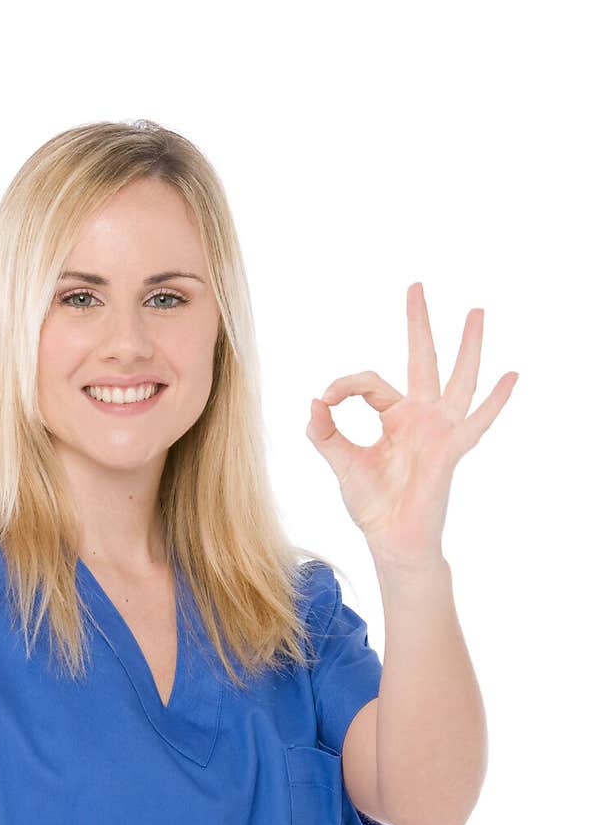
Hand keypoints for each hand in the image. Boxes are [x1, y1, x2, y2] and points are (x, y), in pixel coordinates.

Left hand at [305, 282, 518, 567]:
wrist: (389, 538)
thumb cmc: (371, 502)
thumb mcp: (340, 461)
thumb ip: (324, 432)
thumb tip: (313, 400)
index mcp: (394, 416)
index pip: (370, 383)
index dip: (344, 386)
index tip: (325, 400)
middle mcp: (420, 416)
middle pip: (421, 359)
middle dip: (418, 323)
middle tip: (415, 286)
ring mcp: (440, 430)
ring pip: (457, 379)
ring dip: (466, 346)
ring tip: (475, 312)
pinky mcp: (450, 449)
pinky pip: (476, 421)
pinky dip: (495, 400)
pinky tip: (511, 375)